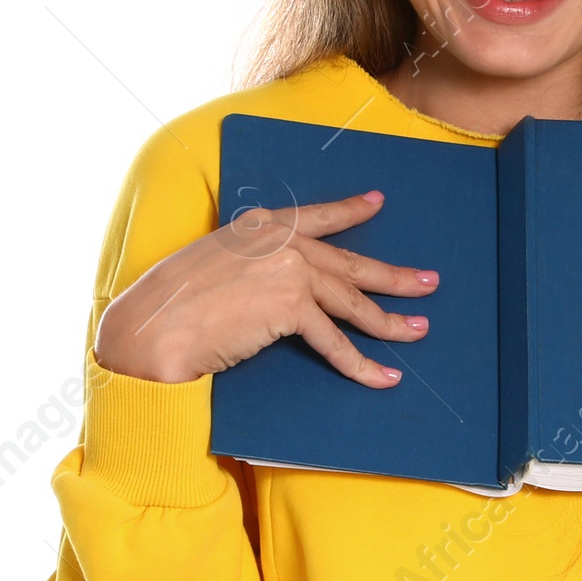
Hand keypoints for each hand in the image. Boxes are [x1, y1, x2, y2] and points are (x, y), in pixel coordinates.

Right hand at [94, 191, 437, 386]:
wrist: (153, 328)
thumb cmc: (170, 306)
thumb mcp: (213, 264)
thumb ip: (249, 263)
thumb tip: (273, 285)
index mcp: (259, 225)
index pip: (316, 216)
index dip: (350, 211)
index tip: (377, 203)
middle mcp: (279, 240)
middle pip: (349, 262)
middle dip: (393, 276)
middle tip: (428, 283)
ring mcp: (288, 270)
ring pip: (351, 301)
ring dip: (389, 321)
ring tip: (418, 330)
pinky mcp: (290, 306)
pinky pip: (335, 341)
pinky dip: (362, 364)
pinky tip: (384, 377)